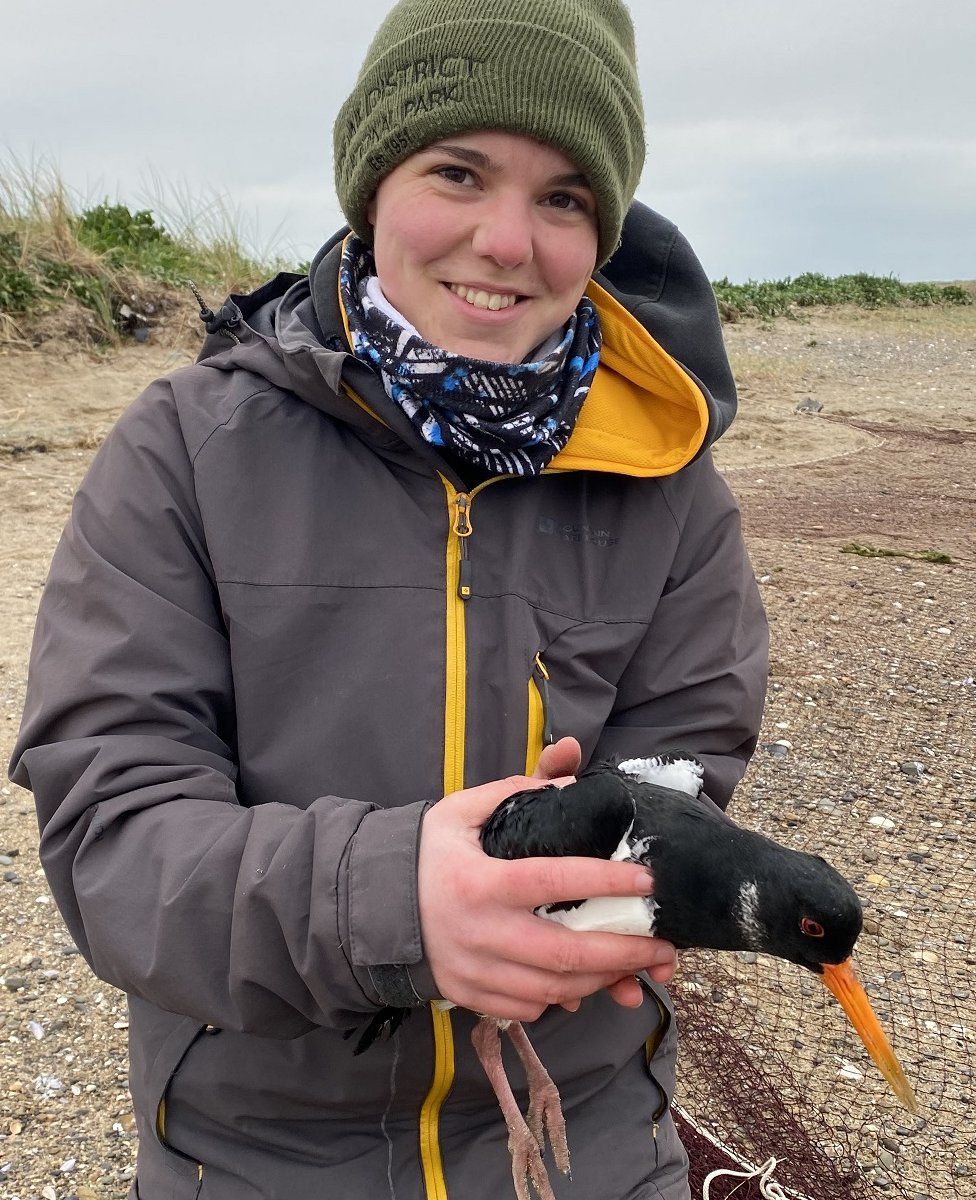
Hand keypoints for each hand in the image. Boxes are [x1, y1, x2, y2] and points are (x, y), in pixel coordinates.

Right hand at [417, 743, 676, 1022]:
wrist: (371, 905)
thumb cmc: (425, 852)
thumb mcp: (460, 811)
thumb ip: (514, 792)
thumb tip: (570, 778)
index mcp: (480, 882)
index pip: (554, 881)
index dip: (605, 880)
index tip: (647, 880)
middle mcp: (480, 933)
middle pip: (565, 953)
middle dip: (624, 951)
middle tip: (664, 946)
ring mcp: (474, 972)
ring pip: (554, 989)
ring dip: (602, 980)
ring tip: (637, 966)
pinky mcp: (470, 996)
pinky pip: (529, 1008)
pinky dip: (562, 998)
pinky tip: (585, 980)